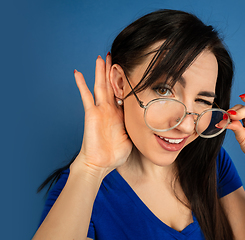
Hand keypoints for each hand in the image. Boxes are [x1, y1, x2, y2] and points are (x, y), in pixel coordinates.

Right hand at [73, 54, 132, 174]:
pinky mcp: (91, 114)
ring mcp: (100, 110)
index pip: (123, 94)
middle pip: (111, 85)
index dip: (125, 82)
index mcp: (119, 114)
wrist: (100, 163)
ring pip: (100, 86)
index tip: (130, 70)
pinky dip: (81, 84)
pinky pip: (86, 96)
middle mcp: (109, 109)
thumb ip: (136, 127)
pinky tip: (78, 73)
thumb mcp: (131, 138)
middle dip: (113, 71)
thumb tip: (148, 122)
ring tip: (101, 57)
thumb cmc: (115, 154)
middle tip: (115, 56)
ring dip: (101, 72)